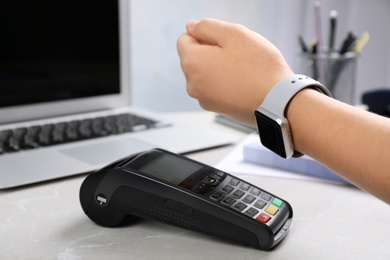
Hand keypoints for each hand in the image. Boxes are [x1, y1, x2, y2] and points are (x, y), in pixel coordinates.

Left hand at [177, 18, 292, 125]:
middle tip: (237, 55)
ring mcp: (203, 99)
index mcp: (191, 63)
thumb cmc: (259, 68)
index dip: (205, 35)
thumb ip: (206, 26)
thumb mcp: (234, 33)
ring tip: (242, 70)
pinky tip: (243, 83)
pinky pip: (215, 88)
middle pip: (194, 58)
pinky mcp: (216, 109)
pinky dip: (225, 84)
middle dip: (211, 52)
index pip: (185, 39)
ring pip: (206, 74)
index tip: (225, 42)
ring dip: (219, 68)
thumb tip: (190, 27)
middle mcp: (191, 84)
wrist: (278, 102)